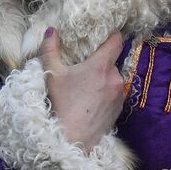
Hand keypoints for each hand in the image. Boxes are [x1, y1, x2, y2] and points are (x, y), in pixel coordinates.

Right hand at [41, 28, 127, 150]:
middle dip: (100, 63)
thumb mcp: (52, 74)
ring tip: (87, 88)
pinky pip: (115, 93)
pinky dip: (106, 93)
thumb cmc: (62, 105)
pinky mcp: (120, 108)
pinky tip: (92, 101)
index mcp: (101, 66)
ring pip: (114, 77)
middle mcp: (116, 77)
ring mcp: (120, 94)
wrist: (73, 139)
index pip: (117, 40)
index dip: (112, 35)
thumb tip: (51, 30)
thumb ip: (50, 49)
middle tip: (84, 68)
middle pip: (112, 61)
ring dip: (104, 79)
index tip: (104, 35)